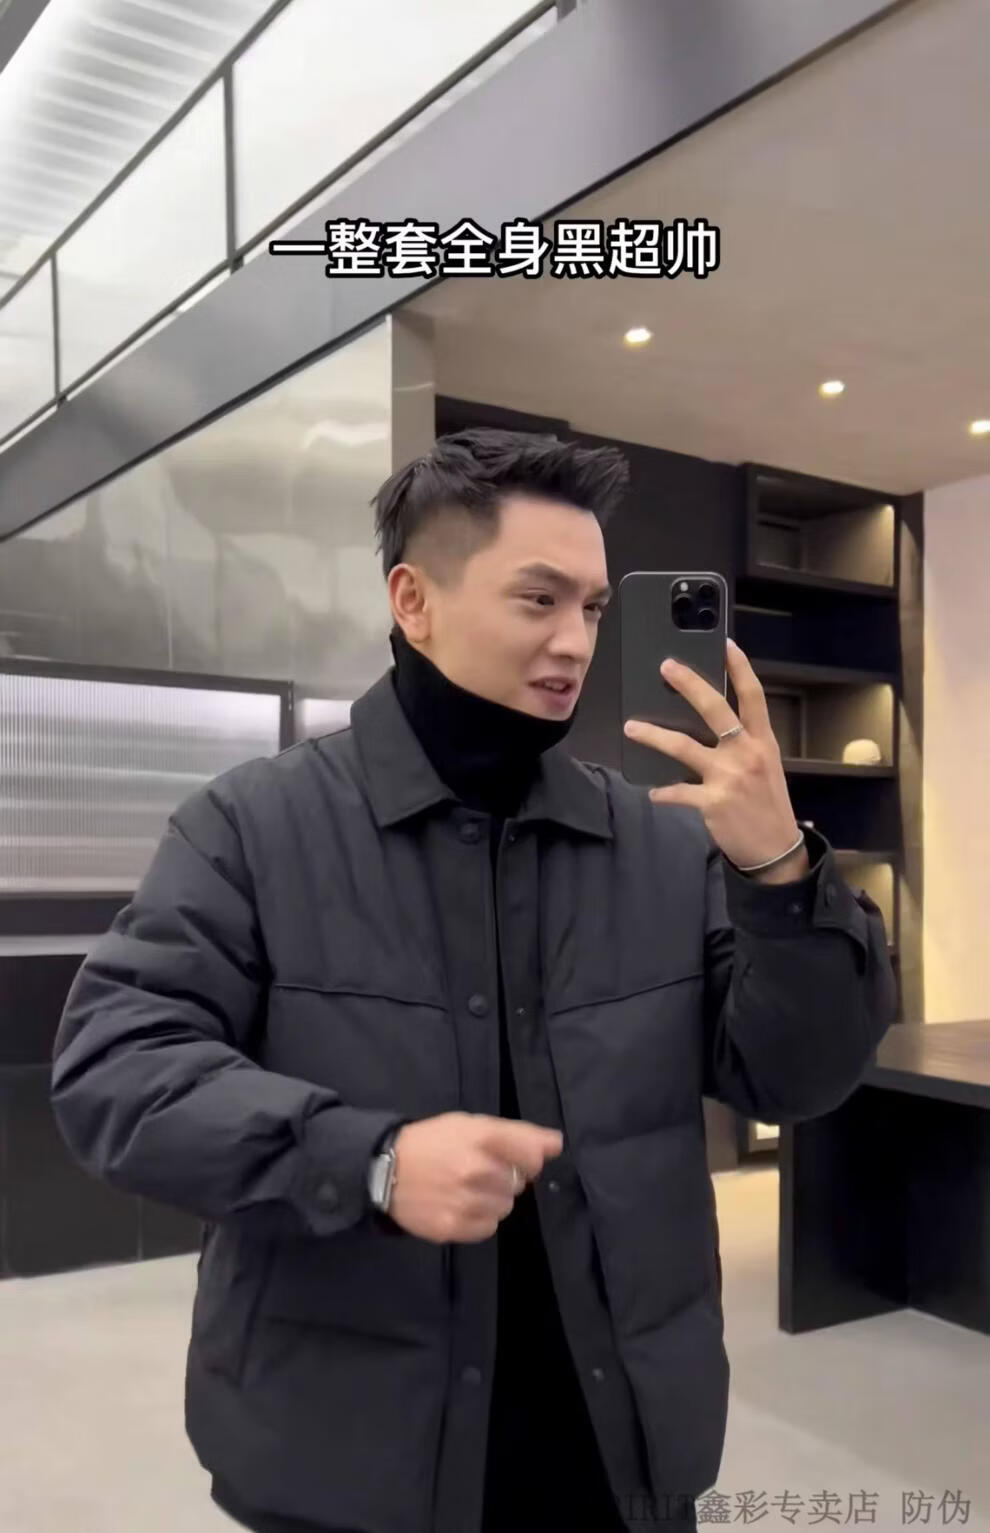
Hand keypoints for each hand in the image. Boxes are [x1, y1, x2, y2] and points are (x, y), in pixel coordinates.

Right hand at [386, 1112, 563, 1243]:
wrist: (385, 1169)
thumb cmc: (432, 1141)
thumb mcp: (470, 1124)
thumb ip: (517, 1133)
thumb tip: (556, 1144)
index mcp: (482, 1138)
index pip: (533, 1155)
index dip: (529, 1157)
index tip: (515, 1157)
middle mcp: (476, 1170)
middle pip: (518, 1183)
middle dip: (504, 1176)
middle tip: (477, 1169)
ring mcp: (465, 1202)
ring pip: (505, 1207)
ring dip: (492, 1199)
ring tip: (466, 1188)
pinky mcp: (454, 1228)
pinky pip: (488, 1227)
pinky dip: (480, 1218)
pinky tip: (459, 1205)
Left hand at [623, 637, 806, 876]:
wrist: (776, 850)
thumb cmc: (768, 804)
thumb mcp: (765, 767)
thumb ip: (743, 744)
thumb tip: (712, 725)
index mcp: (763, 741)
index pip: (753, 697)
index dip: (741, 669)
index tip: (726, 645)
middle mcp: (747, 753)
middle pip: (716, 710)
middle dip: (690, 684)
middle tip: (666, 667)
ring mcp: (728, 777)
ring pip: (684, 746)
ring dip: (654, 735)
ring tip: (631, 728)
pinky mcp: (712, 801)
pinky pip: (677, 791)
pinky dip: (663, 793)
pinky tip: (654, 793)